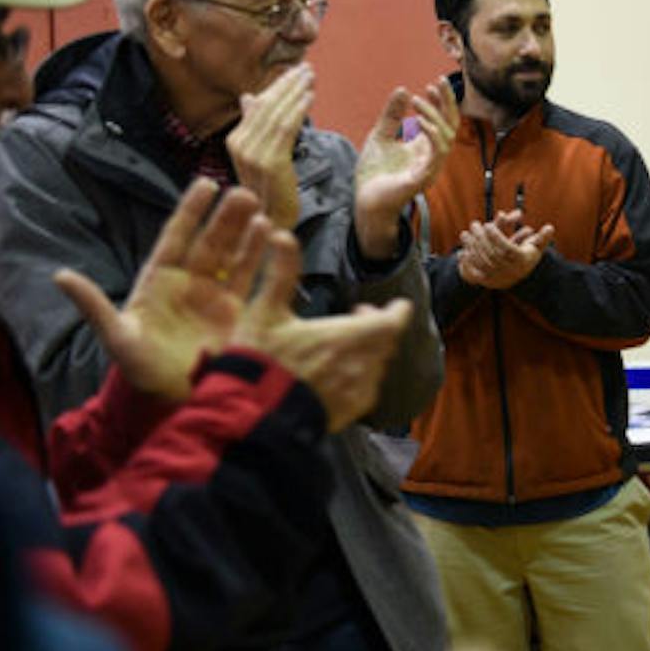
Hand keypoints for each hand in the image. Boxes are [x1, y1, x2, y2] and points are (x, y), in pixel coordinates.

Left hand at [52, 180, 269, 400]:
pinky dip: (262, 260)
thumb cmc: (140, 369)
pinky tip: (273, 241)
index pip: (176, 236)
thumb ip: (93, 305)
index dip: (191, 210)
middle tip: (242, 193)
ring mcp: (216, 295)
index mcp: (159, 279)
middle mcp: (190, 281)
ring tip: (261, 211)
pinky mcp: (238, 312)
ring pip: (234, 255)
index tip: (206, 184)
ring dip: (248, 233)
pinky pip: (252, 279)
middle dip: (226, 217)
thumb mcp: (116, 337)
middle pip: (210, 240)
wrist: (172, 399)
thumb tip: (60, 276)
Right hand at [229, 65, 312, 230]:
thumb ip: (255, 126)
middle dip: (287, 84)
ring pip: (277, 114)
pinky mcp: (270, 162)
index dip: (277, 87)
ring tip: (310, 77)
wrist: (272, 222)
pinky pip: (286, 129)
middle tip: (306, 68)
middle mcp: (239, 145)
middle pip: (266, 106)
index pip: (258, 106)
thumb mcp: (260, 155)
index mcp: (235, 140)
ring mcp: (252, 154)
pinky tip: (310, 97)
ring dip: (295, 92)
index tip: (296, 71)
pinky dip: (298, 110)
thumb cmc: (271, 190)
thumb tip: (249, 97)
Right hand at [232, 232, 414, 431]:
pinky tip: (336, 374)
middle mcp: (359, 365)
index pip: (393, 322)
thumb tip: (282, 235)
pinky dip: (360, 377)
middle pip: (386, 343)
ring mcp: (356, 391)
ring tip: (343, 347)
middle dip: (377, 328)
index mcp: (346, 337)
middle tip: (357, 320)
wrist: (251, 416)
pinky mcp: (349, 412)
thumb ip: (280, 273)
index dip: (399, 312)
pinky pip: (367, 390)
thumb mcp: (264, 312)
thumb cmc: (258, 363)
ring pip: (377, 365)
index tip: (397, 306)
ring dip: (368, 352)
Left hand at [355, 79, 460, 260]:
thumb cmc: (374, 173)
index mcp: (425, 147)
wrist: (365, 200)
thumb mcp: (381, 135)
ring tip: (416, 100)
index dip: (443, 101)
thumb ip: (392, 115)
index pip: (444, 120)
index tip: (434, 83)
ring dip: (433, 116)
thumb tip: (402, 89)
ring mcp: (430, 168)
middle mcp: (432, 157)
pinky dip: (431, 135)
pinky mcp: (423, 177)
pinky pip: (436, 154)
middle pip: (451, 126)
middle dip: (447, 103)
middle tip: (437, 83)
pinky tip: (418, 121)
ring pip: (445, 138)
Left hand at [455, 215, 554, 289]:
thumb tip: (550, 227)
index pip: (506, 248)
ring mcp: (498, 278)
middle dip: (481, 238)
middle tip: (474, 225)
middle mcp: (509, 271)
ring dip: (472, 247)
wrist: (519, 279)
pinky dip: (469, 262)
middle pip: (492, 253)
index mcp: (520, 261)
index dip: (496, 236)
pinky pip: (476, 272)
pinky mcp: (487, 282)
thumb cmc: (527, 258)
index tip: (488, 225)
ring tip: (465, 233)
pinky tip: (463, 251)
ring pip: (482, 261)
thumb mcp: (536, 247)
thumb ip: (542, 237)